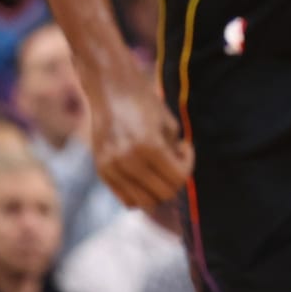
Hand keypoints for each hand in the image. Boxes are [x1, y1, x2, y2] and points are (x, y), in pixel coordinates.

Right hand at [88, 60, 192, 207]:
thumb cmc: (145, 103)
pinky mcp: (101, 171)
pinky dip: (140, 193)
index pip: (178, 178)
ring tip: (159, 167)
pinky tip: (145, 173)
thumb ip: (175, 154)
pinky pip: (126, 198)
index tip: (185, 148)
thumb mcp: (168, 125)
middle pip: (163, 194)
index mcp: (150, 146)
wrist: (111, 89)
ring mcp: (112, 168)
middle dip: (175, 180)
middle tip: (174, 158)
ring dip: (158, 189)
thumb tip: (178, 181)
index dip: (189, 166)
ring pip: (144, 202)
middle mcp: (128, 161)